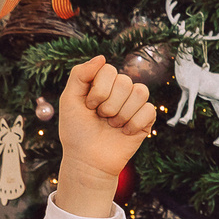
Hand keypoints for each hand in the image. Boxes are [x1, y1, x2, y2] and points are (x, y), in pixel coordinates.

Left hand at [53, 56, 154, 215]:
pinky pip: (149, 110)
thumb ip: (80, 74)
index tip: (89, 106)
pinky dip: (134, 124)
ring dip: (122, 113)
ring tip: (112, 125)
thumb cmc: (76, 131)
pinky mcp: (146, 121)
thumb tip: (102, 57)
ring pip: (140, 92)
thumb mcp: (69, 99)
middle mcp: (120, 91)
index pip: (109, 70)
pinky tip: (124, 133)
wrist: (88, 161)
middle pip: (125, 81)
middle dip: (109, 105)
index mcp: (103, 83)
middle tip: (101, 118)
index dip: (99, 90)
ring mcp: (134, 105)